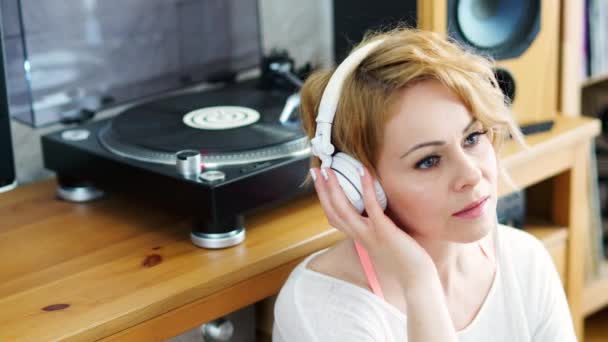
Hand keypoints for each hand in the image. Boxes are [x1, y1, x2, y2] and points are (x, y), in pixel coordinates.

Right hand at [310, 167, 438, 292]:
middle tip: (316, 170)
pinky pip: (372, 207)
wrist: (416, 279)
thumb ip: (375, 230)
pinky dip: (366, 188)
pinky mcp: (384, 231)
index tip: (320, 182)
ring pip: (344, 209)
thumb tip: (374, 214)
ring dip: (334, 188)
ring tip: (330, 170)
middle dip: (322, 189)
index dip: (324, 199)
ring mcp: (370, 234)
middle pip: (333, 211)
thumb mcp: (384, 242)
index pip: (333, 218)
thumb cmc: (405, 261)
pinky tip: (364, 172)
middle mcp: (359, 235)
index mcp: (358, 237)